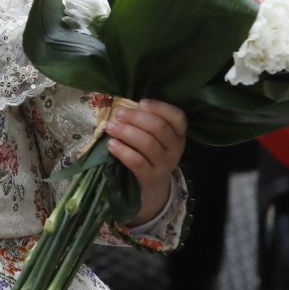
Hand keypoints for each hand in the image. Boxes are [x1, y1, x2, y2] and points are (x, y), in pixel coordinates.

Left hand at [103, 98, 186, 225]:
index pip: (177, 117)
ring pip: (148, 144)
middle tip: (118, 114)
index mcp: (178, 133)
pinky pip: (137, 162)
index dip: (159, 107)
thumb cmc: (150, 154)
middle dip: (136, 118)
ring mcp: (165, 164)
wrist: (154, 186)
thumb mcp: (155, 138)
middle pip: (159, 128)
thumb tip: (124, 107)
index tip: (141, 103)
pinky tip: (111, 145)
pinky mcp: (151, 177)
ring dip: (126, 132)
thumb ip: (145, 122)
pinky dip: (123, 151)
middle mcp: (175, 148)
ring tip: (110, 127)